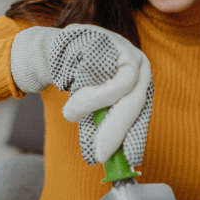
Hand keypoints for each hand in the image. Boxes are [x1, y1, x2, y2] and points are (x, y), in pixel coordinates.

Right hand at [10, 24, 151, 164]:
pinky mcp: (108, 39)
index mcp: (141, 84)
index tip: (126, 160)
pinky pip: (100, 68)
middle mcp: (139, 66)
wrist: (58, 49)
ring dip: (93, 106)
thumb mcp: (92, 107)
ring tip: (71, 113)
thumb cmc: (79, 80)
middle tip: (101, 153)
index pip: (141, 114)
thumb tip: (98, 157)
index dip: (133, 138)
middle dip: (115, 131)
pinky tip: (72, 89)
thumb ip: (98, 125)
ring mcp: (125, 49)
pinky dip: (86, 86)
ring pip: (121, 87)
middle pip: (134, 102)